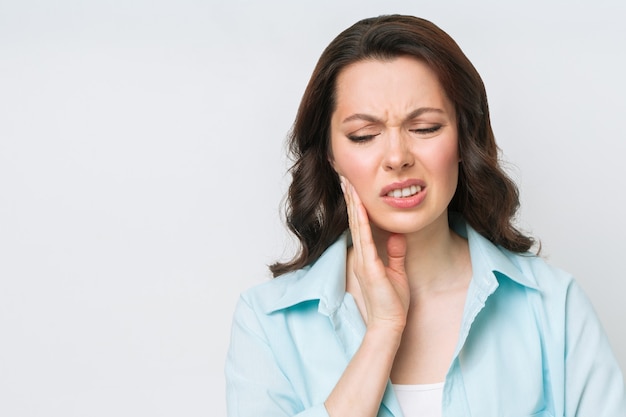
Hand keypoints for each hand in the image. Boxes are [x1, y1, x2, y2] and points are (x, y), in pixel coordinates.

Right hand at [341, 176, 409, 333]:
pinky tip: (360, 209)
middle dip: (350, 198)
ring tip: (349, 185)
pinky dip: (362, 223)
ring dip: (353, 205)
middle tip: (344, 178)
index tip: (352, 187)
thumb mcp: (396, 272)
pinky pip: (365, 241)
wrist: (389, 323)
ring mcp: (363, 261)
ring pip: (357, 226)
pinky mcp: (370, 267)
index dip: (356, 205)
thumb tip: (396, 236)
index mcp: (366, 256)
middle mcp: (361, 256)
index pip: (359, 225)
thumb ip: (395, 253)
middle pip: (354, 221)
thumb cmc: (392, 302)